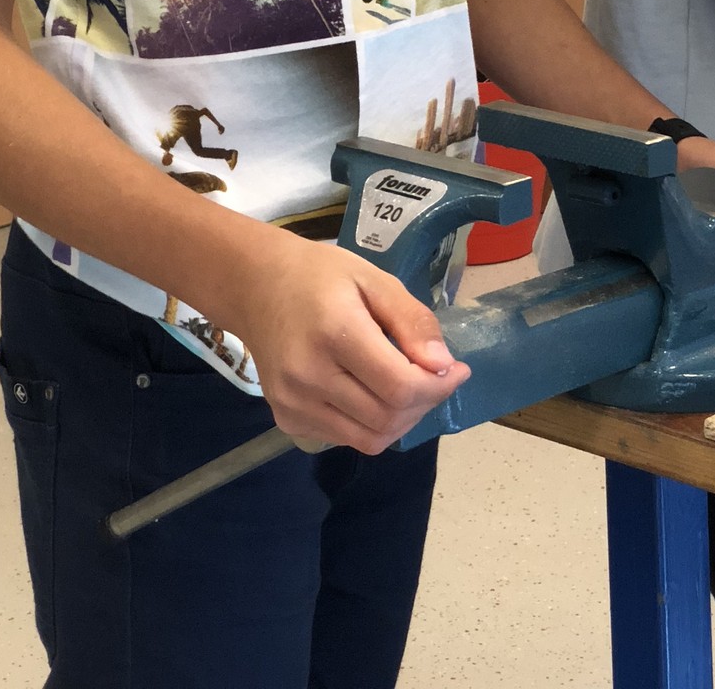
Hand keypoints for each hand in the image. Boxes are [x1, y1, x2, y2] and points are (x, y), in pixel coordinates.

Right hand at [217, 230, 470, 453]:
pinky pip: (346, 438)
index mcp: (334, 333)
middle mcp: (308, 377)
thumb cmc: (320, 276)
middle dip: (425, 402)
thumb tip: (443, 365)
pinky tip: (374, 391)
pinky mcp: (286, 420)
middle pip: (388, 417)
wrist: (257, 287)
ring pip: (369, 438)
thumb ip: (411, 321)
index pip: (399, 386)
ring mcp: (293, 404)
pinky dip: (372, 423)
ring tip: (410, 386)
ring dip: (402, 419)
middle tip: (437, 376)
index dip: (438, 386)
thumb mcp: (374, 279)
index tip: (458, 369)